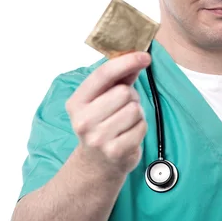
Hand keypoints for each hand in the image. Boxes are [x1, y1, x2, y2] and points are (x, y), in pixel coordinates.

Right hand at [65, 51, 150, 175]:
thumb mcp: (102, 99)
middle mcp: (83, 120)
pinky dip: (140, 128)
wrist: (96, 164)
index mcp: (77, 102)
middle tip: (123, 107)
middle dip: (131, 97)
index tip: (144, 56)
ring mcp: (98, 138)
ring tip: (125, 122)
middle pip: (124, 92)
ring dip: (136, 113)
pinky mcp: (116, 151)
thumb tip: (138, 57)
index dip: (127, 61)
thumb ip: (119, 78)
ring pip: (135, 109)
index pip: (103, 74)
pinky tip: (129, 134)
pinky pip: (142, 126)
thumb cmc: (102, 124)